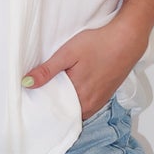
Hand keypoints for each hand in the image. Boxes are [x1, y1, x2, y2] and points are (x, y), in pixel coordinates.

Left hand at [22, 10, 148, 122]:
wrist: (128, 39)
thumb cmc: (99, 44)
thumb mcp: (68, 53)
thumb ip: (47, 71)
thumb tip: (26, 83)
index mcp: (78, 97)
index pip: (53, 111)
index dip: (41, 106)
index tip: (31, 99)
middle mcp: (89, 105)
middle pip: (65, 113)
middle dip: (52, 107)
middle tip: (39, 95)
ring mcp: (99, 102)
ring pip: (76, 111)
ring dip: (66, 104)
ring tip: (54, 91)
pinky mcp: (105, 97)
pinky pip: (86, 107)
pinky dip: (77, 102)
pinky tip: (72, 89)